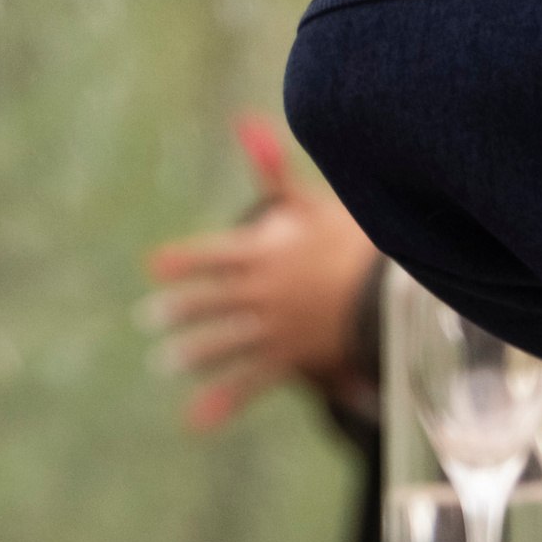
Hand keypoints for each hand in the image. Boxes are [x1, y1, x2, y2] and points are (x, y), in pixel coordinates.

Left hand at [145, 123, 379, 431]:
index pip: (213, 255)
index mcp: (264, 253)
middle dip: (181, 310)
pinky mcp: (291, 358)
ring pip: (225, 342)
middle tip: (150, 320)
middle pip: (212, 302)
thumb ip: (272, 168)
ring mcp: (275, 328)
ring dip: (194, 353)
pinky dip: (223, 401)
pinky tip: (195, 420)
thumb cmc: (353, 240)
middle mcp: (263, 293)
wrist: (392, 291)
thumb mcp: (311, 202)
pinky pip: (251, 382)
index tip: (155, 267)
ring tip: (167, 362)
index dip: (185, 260)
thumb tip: (244, 120)